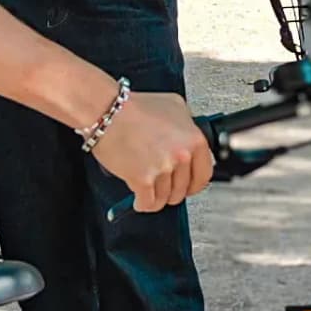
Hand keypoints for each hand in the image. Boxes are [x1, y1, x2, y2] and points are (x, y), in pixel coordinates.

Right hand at [90, 90, 213, 210]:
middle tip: (161, 184)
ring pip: (165, 198)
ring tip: (148, 187)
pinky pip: (148, 203)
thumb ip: (187, 128)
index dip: (193, 184)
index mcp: (194, 139)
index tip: (186, 185)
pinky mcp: (143, 179)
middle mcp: (182, 155)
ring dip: (155, 196)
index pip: (204, 175)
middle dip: (171, 190)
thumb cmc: (134, 107)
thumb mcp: (174, 107)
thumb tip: (190, 143)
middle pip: (182, 189)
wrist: (107, 111)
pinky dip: (142, 203)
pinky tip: (139, 197)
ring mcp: (163, 168)